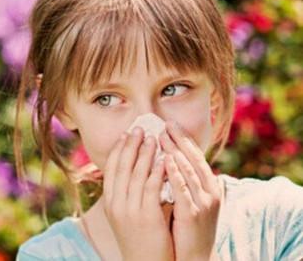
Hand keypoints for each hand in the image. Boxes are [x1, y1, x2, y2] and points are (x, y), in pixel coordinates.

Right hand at [103, 127, 173, 260]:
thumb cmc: (139, 238)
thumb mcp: (126, 214)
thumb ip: (128, 193)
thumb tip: (136, 169)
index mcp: (110, 202)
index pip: (111, 169)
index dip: (119, 149)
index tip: (126, 134)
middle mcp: (116, 204)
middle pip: (122, 167)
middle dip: (131, 145)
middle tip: (139, 128)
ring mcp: (130, 210)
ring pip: (136, 175)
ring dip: (145, 154)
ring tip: (152, 138)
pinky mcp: (147, 217)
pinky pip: (152, 188)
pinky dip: (157, 172)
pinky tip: (163, 160)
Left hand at [159, 121, 220, 260]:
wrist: (195, 256)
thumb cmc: (189, 227)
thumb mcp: (191, 199)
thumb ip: (184, 180)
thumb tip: (170, 158)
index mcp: (209, 186)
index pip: (195, 157)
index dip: (183, 139)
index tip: (170, 124)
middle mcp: (210, 191)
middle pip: (193, 160)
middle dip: (178, 140)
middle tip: (164, 124)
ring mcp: (203, 203)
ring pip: (188, 171)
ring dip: (174, 152)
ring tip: (162, 137)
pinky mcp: (193, 214)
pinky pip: (182, 190)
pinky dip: (174, 174)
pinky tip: (165, 162)